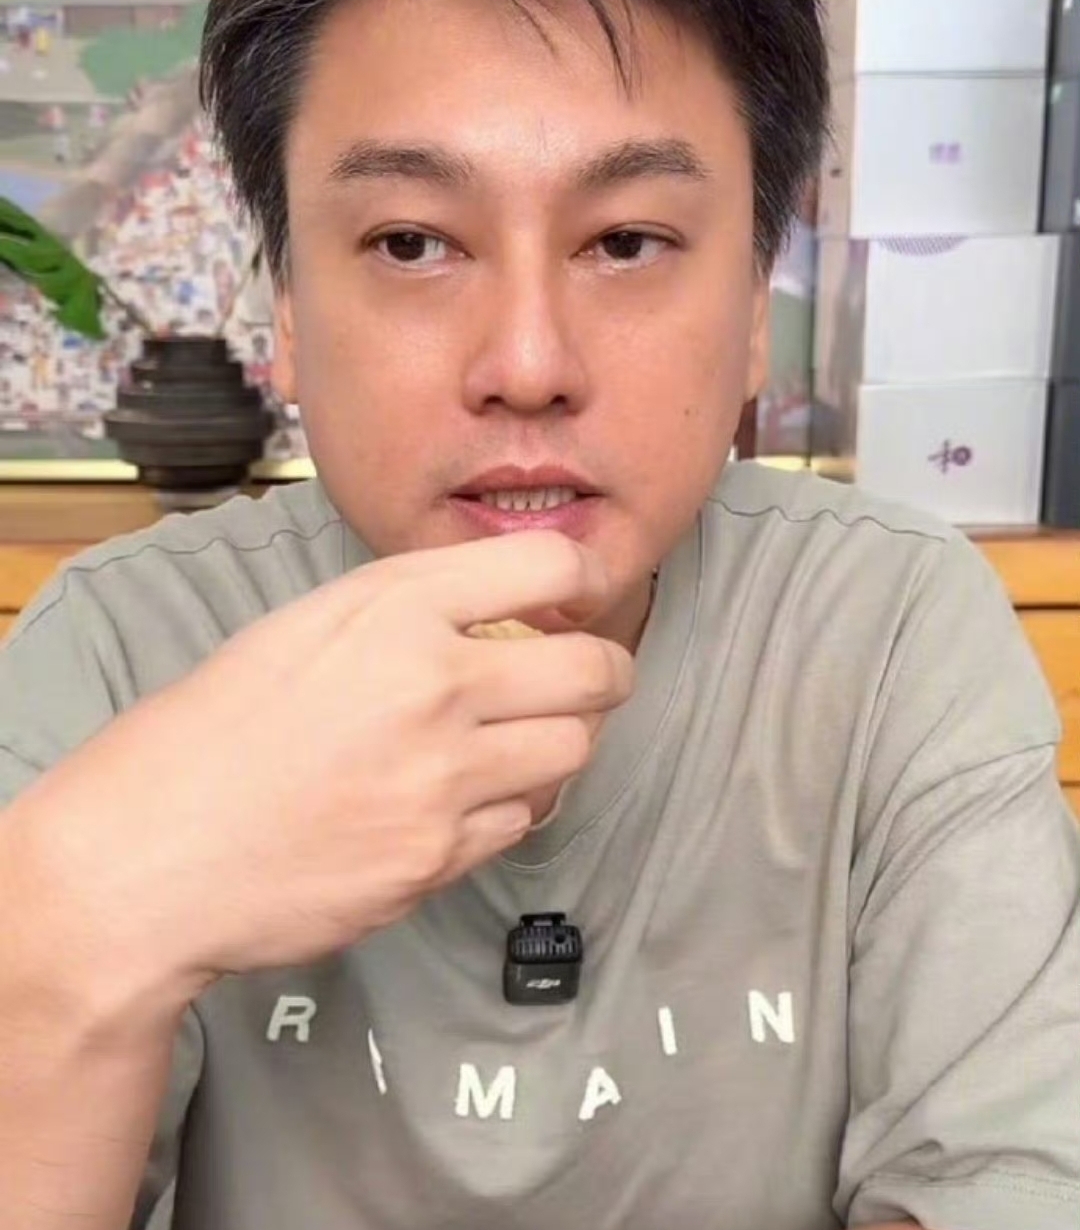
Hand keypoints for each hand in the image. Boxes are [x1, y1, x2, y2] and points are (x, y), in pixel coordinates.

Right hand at [8, 531, 631, 1007]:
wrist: (151, 855)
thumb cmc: (212, 730)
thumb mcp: (307, 623)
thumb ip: (410, 604)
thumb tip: (503, 605)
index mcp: (395, 608)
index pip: (550, 564)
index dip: (577, 577)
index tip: (571, 598)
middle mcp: (434, 686)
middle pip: (594, 669)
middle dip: (602, 669)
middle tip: (583, 674)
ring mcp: (443, 781)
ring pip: (574, 749)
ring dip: (559, 740)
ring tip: (517, 738)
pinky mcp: (438, 859)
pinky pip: (521, 821)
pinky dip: (509, 806)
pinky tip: (462, 798)